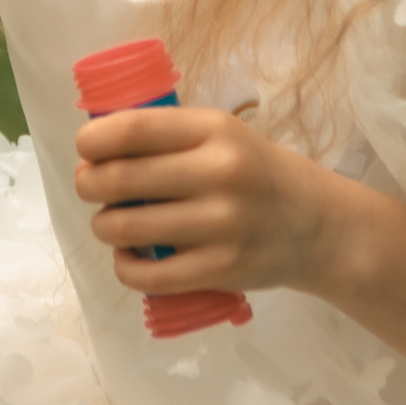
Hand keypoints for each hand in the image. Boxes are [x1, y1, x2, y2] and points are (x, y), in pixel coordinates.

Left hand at [72, 106, 352, 295]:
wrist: (320, 226)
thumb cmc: (256, 173)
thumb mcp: (222, 134)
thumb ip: (167, 135)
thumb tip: (94, 149)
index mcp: (214, 130)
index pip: (131, 129)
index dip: (92, 140)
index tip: (86, 149)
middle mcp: (219, 174)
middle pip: (118, 179)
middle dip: (88, 183)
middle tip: (91, 185)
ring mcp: (221, 226)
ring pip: (125, 228)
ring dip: (102, 225)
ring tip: (110, 222)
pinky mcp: (222, 270)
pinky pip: (148, 275)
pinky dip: (124, 266)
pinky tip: (129, 256)